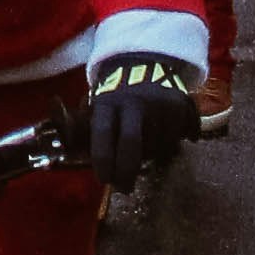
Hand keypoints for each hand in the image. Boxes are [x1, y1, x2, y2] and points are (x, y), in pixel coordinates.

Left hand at [87, 52, 200, 188]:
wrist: (146, 65)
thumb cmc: (116, 98)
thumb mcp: (97, 107)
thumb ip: (88, 130)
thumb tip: (74, 157)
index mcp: (108, 102)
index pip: (104, 132)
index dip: (103, 159)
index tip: (104, 180)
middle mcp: (134, 101)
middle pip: (132, 143)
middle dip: (127, 170)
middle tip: (125, 188)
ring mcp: (159, 103)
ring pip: (156, 146)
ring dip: (149, 157)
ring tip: (143, 151)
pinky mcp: (181, 105)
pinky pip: (176, 140)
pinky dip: (168, 147)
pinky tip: (161, 140)